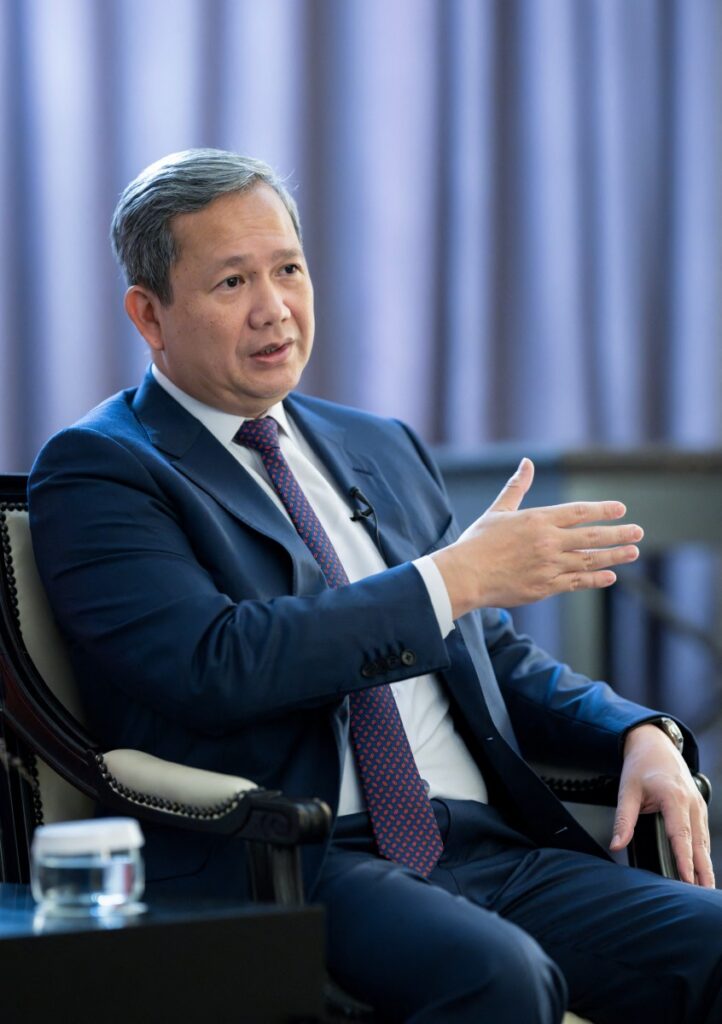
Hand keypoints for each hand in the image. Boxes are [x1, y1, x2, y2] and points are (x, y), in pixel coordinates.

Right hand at [431, 457, 642, 617]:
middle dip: (618, 533)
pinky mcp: (545, 587)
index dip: (602, 510)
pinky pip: (577, 582)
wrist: (465, 575)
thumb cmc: (478, 542)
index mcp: (537, 520)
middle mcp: (547, 542)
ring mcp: (548, 566)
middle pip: (591, 536)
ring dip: (614, 556)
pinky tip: (611, 576)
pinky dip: (595, 579)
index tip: (620, 509)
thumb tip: (526, 463)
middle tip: (638, 531)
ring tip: (633, 552)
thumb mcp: (498, 510)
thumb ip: (517, 487)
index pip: (578, 512)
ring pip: (589, 560)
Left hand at [611, 723, 714, 886]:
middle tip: (703, 894)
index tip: (686, 879)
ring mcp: (698, 805)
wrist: (655, 744)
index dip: (684, 859)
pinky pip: (703, 835)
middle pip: (698, 843)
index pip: (680, 834)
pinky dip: (704, 854)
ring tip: (705, 889)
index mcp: (674, 797)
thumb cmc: (641, 765)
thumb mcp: (627, 790)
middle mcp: (691, 802)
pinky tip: (703, 870)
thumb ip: (623, 819)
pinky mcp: (699, 808)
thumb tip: (616, 844)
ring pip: (704, 841)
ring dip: (706, 865)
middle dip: (702, 870)